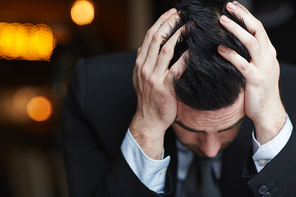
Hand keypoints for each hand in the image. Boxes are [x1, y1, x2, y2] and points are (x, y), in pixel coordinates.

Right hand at [130, 9, 186, 158]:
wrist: (149, 119)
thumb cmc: (148, 98)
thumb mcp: (139, 78)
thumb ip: (142, 62)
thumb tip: (143, 47)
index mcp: (140, 63)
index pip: (149, 36)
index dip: (161, 22)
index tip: (172, 12)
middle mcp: (145, 67)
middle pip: (156, 38)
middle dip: (169, 22)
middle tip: (181, 13)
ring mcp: (154, 77)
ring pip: (166, 50)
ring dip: (179, 35)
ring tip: (190, 26)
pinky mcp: (165, 87)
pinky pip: (176, 69)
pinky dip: (185, 57)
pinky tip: (193, 50)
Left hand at [218, 1, 285, 143]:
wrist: (268, 111)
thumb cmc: (259, 90)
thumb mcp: (258, 69)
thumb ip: (250, 56)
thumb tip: (231, 44)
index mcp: (268, 53)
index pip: (258, 28)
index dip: (246, 16)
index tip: (233, 7)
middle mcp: (268, 57)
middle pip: (256, 30)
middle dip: (242, 16)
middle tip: (228, 7)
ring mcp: (263, 68)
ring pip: (251, 43)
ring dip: (235, 30)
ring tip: (222, 21)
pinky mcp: (255, 80)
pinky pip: (242, 64)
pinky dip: (230, 54)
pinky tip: (219, 48)